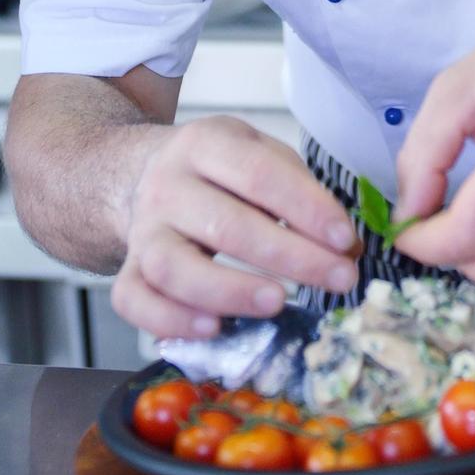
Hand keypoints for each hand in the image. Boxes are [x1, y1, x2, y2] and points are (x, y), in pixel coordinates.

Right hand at [110, 115, 358, 337]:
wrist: (142, 176)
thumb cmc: (217, 172)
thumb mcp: (258, 156)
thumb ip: (302, 195)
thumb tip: (347, 247)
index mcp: (205, 145)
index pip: (259, 174)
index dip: (306, 208)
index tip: (344, 239)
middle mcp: (167, 186)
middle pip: (224, 225)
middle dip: (290, 256)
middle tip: (338, 279)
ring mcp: (143, 231)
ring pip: (173, 267)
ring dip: (230, 291)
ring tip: (278, 303)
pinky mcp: (126, 272)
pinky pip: (135, 300)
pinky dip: (170, 319)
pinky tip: (213, 329)